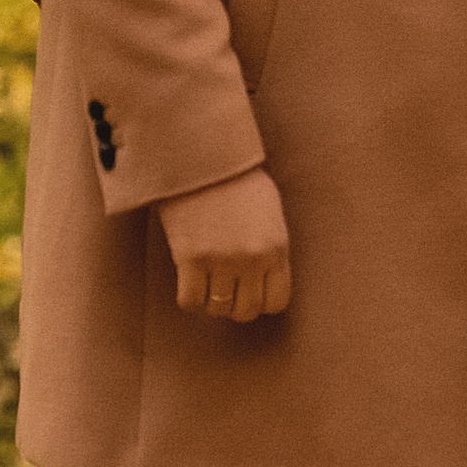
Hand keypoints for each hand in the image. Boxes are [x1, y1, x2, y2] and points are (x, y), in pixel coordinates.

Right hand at [160, 166, 292, 321]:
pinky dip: (189, 299)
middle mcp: (253, 258)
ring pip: (218, 309)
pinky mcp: (191, 258)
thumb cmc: (235, 178)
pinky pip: (191, 301)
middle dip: (234, 305)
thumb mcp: (269, 211)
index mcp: (277, 246)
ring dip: (211, 301)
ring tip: (206, 281)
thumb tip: (266, 277)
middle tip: (224, 289)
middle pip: (246, 310)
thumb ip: (271, 246)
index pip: (277, 301)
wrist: (201, 156)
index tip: (248, 290)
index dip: (261, 301)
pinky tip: (189, 280)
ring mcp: (222, 260)